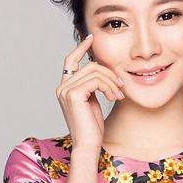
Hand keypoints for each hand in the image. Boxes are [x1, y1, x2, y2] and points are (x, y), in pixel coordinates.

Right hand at [56, 34, 125, 150]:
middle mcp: (62, 87)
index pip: (70, 60)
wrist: (88, 144)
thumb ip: (93, 85)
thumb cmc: (92, 127)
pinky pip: (96, 80)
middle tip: (120, 88)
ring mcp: (65, 90)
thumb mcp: (93, 100)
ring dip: (112, 81)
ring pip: (95, 71)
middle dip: (109, 73)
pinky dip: (109, 87)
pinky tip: (114, 98)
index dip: (81, 47)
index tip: (92, 38)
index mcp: (65, 87)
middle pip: (90, 65)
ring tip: (118, 95)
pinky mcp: (73, 94)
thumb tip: (101, 67)